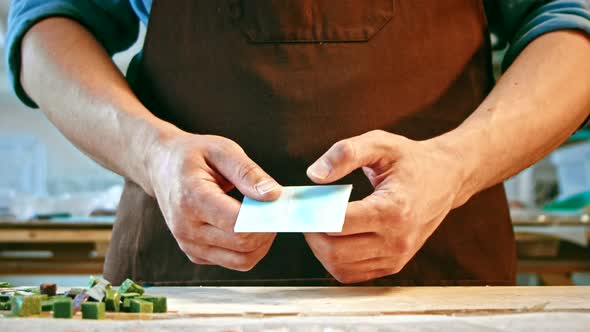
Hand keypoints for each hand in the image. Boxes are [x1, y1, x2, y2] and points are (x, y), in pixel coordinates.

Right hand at [147, 131, 281, 270]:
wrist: (160, 166)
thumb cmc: (191, 155)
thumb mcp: (221, 150)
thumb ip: (248, 173)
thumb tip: (273, 195)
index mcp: (191, 199)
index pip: (238, 224)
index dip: (265, 218)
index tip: (279, 204)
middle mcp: (186, 228)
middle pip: (243, 246)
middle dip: (268, 230)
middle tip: (274, 209)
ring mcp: (189, 244)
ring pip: (241, 261)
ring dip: (261, 243)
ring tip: (262, 218)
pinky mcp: (195, 253)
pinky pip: (233, 262)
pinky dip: (248, 249)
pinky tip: (247, 226)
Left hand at [304, 130, 467, 282]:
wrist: (446, 178)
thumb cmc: (411, 160)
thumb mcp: (380, 143)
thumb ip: (345, 154)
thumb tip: (314, 175)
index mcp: (393, 209)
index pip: (339, 223)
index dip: (313, 214)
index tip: (302, 202)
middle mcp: (397, 239)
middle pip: (335, 251)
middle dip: (312, 234)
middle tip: (306, 214)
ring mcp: (397, 256)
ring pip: (340, 267)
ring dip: (320, 249)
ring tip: (318, 225)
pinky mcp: (394, 265)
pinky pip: (352, 274)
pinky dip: (334, 260)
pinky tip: (334, 238)